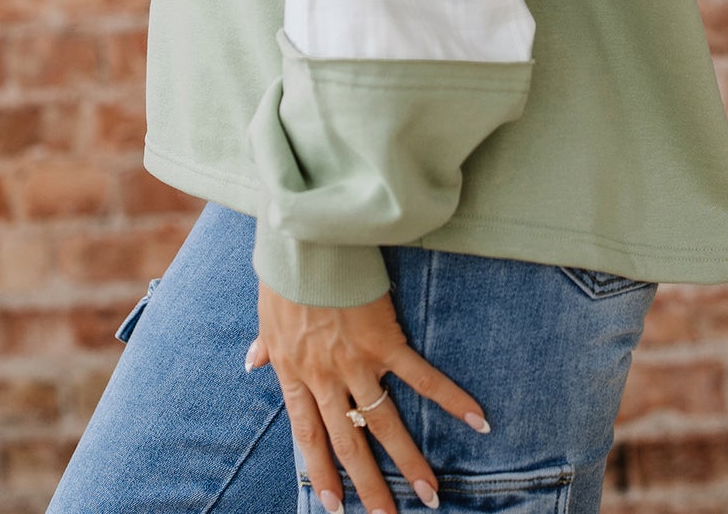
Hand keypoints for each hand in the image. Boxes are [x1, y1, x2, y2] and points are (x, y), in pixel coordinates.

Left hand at [247, 278, 490, 513]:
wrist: (305, 239)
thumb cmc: (285, 273)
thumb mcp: (266, 315)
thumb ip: (265, 346)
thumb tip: (251, 363)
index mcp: (295, 373)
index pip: (309, 437)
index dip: (321, 472)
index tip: (333, 504)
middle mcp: (326, 377)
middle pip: (349, 443)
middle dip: (369, 486)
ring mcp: (357, 362)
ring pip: (384, 424)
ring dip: (410, 462)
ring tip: (431, 494)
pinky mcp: (384, 340)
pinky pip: (421, 377)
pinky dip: (450, 399)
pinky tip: (476, 421)